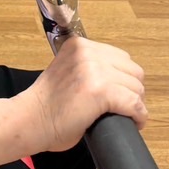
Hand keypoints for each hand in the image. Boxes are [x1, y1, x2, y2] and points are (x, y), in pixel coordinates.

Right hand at [18, 37, 146, 153]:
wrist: (29, 120)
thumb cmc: (46, 104)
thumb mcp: (66, 71)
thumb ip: (86, 67)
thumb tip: (116, 80)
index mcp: (79, 45)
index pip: (120, 58)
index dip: (122, 79)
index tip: (118, 94)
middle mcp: (87, 52)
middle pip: (132, 71)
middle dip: (131, 90)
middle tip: (122, 107)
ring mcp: (95, 71)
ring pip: (136, 88)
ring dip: (134, 104)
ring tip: (125, 115)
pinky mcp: (101, 91)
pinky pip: (134, 104)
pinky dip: (138, 116)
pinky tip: (133, 123)